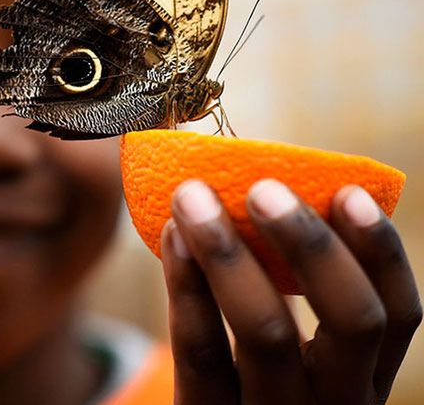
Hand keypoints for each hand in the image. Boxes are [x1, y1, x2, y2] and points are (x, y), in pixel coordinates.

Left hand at [163, 179, 420, 404]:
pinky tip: (173, 236)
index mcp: (363, 381)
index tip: (348, 192)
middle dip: (312, 244)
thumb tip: (271, 192)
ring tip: (193, 196)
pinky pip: (202, 351)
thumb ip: (292, 294)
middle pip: (352, 322)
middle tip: (263, 187)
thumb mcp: (290, 360)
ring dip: (229, 252)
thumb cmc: (244, 383)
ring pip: (267, 332)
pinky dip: (187, 285)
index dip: (381, 253)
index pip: (398, 316)